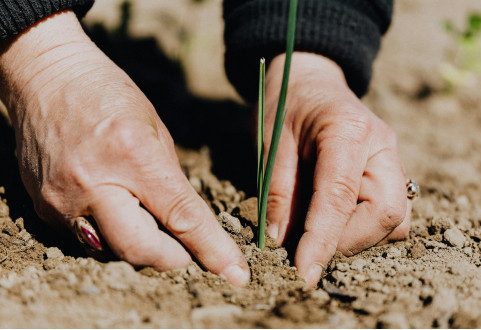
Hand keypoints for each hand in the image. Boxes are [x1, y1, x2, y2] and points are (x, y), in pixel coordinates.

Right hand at [0, 11, 248, 284]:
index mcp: (133, 155)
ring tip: (148, 220)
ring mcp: (63, 199)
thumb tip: (185, 223)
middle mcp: (94, 184)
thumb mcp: (155, 129)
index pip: (181, 217)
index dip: (212, 249)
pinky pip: (86, 239)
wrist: (46, 78)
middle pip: (141, 250)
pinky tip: (115, 208)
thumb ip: (170, 180)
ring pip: (112, 251)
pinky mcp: (44, 207)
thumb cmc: (108, 94)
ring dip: (141, 247)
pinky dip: (110, 234)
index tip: (234, 273)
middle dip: (173, 259)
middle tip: (186, 250)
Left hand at [264, 52, 410, 285]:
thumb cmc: (286, 105)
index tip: (304, 273)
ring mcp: (393, 159)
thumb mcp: (271, 142)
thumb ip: (278, 191)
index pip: (340, 196)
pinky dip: (365, 228)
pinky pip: (391, 214)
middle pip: (387, 213)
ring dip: (359, 238)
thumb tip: (281, 242)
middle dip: (348, 242)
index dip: (322, 240)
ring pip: (396, 219)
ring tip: (320, 231)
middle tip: (309, 247)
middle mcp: (382, 146)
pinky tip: (335, 219)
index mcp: (348, 130)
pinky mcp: (391, 173)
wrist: (311, 80)